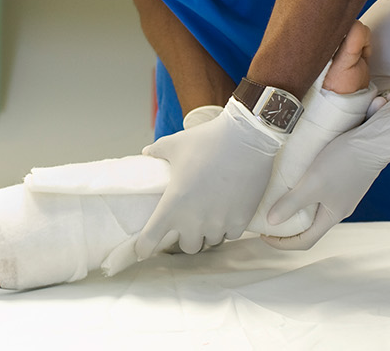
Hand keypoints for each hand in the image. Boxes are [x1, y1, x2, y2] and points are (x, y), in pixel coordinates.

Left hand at [127, 102, 282, 260]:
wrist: (246, 139)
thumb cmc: (206, 141)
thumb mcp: (174, 144)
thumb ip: (156, 152)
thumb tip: (146, 152)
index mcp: (172, 205)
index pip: (150, 239)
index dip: (144, 247)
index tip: (143, 250)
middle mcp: (194, 221)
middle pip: (188, 247)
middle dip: (187, 237)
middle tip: (189, 222)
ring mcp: (219, 223)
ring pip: (211, 241)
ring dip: (208, 232)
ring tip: (210, 215)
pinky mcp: (241, 221)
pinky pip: (231, 235)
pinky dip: (228, 227)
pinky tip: (228, 212)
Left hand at [261, 87, 389, 250]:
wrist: (374, 140)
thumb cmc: (345, 161)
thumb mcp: (312, 183)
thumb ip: (292, 203)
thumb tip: (271, 221)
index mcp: (333, 216)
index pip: (305, 242)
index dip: (282, 243)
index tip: (264, 234)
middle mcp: (339, 209)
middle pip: (309, 228)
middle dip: (287, 227)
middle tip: (267, 217)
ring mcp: (343, 194)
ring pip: (315, 209)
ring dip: (295, 208)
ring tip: (277, 198)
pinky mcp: (344, 179)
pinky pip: (320, 194)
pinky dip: (305, 193)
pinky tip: (296, 180)